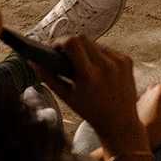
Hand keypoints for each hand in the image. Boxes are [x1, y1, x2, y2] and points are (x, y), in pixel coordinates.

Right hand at [35, 36, 146, 151]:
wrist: (120, 122)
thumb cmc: (90, 111)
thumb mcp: (66, 97)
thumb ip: (48, 78)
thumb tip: (32, 61)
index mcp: (89, 75)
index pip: (72, 42)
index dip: (60, 42)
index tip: (54, 49)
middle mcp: (106, 65)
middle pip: (82, 38)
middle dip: (71, 44)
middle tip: (64, 54)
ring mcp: (119, 62)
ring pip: (95, 43)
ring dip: (85, 50)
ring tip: (81, 64)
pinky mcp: (127, 60)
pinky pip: (108, 50)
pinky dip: (99, 56)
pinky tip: (97, 69)